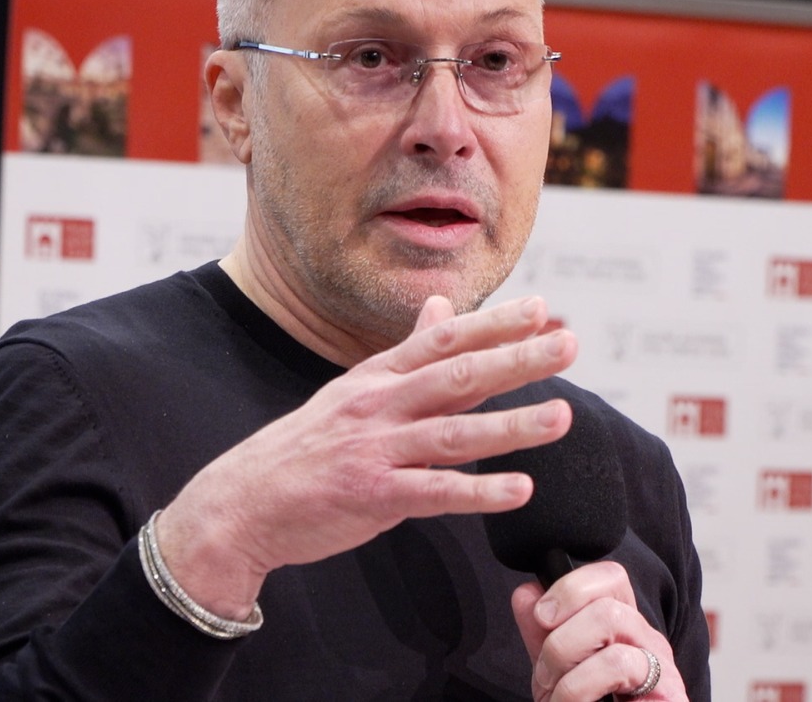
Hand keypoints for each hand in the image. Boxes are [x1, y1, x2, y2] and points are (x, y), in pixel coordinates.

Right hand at [155, 294, 576, 617]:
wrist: (241, 503)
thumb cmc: (307, 448)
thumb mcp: (354, 391)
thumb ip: (409, 356)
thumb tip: (445, 307)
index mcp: (378, 376)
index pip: (445, 339)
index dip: (495, 323)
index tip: (544, 308)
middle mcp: (379, 405)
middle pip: (458, 374)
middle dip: (517, 358)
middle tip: (569, 345)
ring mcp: (375, 449)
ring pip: (454, 432)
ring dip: (512, 425)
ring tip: (563, 417)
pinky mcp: (371, 495)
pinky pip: (434, 492)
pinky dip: (479, 491)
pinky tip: (520, 490)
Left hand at [511, 562, 686, 701]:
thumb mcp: (556, 669)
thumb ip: (540, 632)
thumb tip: (527, 592)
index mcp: (620, 624)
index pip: (609, 575)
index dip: (570, 587)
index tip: (543, 616)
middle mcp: (645, 638)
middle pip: (604, 603)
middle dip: (559, 641)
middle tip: (548, 675)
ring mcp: (660, 664)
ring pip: (610, 625)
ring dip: (568, 667)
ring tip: (560, 697)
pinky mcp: (668, 691)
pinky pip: (618, 665)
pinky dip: (579, 689)